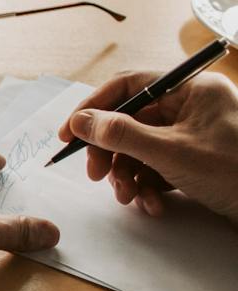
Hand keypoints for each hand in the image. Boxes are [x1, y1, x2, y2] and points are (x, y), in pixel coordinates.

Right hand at [57, 71, 237, 224]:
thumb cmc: (235, 171)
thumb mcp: (170, 152)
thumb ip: (120, 134)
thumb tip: (80, 120)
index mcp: (192, 89)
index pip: (129, 86)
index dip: (93, 108)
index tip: (69, 133)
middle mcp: (193, 107)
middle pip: (131, 121)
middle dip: (111, 152)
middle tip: (96, 175)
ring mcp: (196, 135)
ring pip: (141, 148)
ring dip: (128, 176)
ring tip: (130, 198)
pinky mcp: (198, 161)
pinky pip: (158, 166)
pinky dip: (149, 186)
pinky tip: (153, 204)